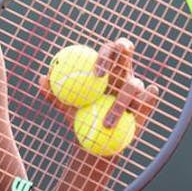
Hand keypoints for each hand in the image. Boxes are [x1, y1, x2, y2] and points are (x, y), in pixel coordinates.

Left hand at [40, 38, 160, 131]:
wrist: (95, 140)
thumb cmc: (79, 118)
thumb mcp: (64, 106)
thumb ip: (53, 93)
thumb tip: (41, 79)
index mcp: (108, 67)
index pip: (110, 50)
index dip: (105, 54)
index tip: (95, 72)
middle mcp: (124, 71)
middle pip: (126, 51)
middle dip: (121, 50)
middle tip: (101, 76)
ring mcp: (137, 87)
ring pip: (134, 86)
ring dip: (119, 105)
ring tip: (107, 124)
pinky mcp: (146, 104)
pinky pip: (150, 99)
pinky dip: (147, 100)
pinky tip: (137, 109)